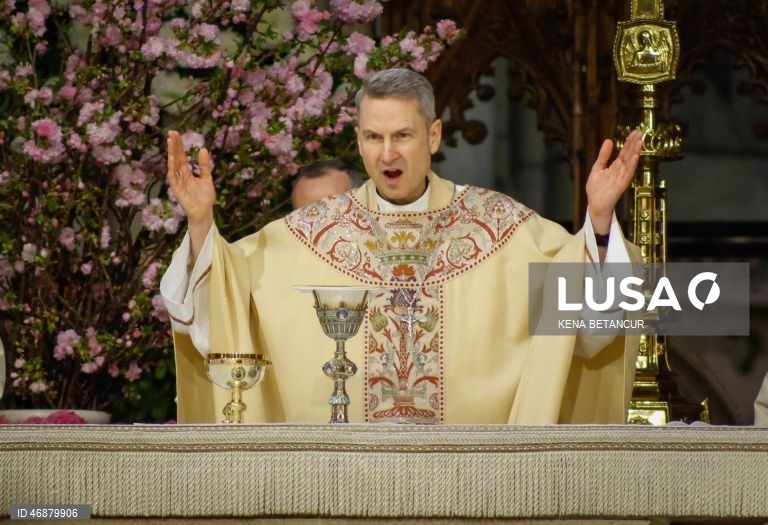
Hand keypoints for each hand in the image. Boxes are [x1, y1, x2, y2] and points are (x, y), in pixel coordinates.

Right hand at [166, 130, 214, 262]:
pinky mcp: (177, 190)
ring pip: (173, 165)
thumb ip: (204, 165)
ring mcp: (178, 182)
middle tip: (172, 132)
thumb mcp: (207, 178)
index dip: (179, 145)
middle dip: (174, 146)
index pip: (181, 156)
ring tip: (170, 141)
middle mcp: (181, 176)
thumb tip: (203, 149)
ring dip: (171, 153)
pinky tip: (172, 159)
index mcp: (187, 173)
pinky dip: (172, 168)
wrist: (204, 212)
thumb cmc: (205, 197)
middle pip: (176, 158)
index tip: (176, 133)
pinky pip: (173, 177)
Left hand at [585, 129, 642, 233]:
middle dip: (634, 143)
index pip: (624, 151)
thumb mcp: (598, 168)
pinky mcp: (621, 185)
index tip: (635, 132)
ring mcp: (622, 177)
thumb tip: (608, 141)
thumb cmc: (596, 188)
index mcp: (615, 166)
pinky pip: (628, 173)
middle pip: (629, 155)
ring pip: (630, 162)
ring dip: (635, 152)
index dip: (629, 141)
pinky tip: (635, 155)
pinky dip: (632, 164)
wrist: (595, 204)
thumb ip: (603, 156)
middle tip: (640, 132)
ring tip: (640, 141)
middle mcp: (621, 170)